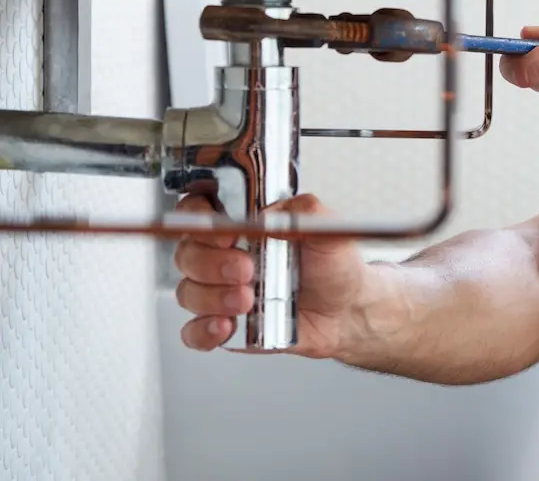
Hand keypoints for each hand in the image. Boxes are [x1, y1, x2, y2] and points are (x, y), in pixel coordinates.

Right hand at [172, 193, 368, 358]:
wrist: (347, 311)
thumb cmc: (334, 267)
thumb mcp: (328, 230)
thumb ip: (305, 211)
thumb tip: (273, 211)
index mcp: (244, 226)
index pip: (198, 211)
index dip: (198, 218)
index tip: (225, 233)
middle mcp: (226, 256)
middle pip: (187, 253)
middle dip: (210, 263)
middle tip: (246, 270)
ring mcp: (221, 292)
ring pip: (188, 292)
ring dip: (212, 298)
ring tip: (248, 299)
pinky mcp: (225, 326)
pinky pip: (194, 332)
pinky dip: (203, 331)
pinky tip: (228, 326)